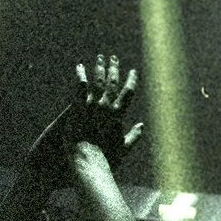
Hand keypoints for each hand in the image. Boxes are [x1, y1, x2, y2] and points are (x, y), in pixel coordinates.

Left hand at [47, 54, 142, 168]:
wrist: (87, 162)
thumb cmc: (106, 158)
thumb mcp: (123, 147)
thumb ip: (134, 135)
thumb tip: (142, 126)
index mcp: (119, 115)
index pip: (128, 92)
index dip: (131, 80)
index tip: (132, 71)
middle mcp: (107, 107)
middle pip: (112, 83)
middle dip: (114, 68)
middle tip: (113, 57)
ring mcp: (92, 106)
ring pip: (97, 82)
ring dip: (99, 68)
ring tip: (99, 57)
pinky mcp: (78, 108)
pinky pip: (80, 87)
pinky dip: (81, 76)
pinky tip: (80, 67)